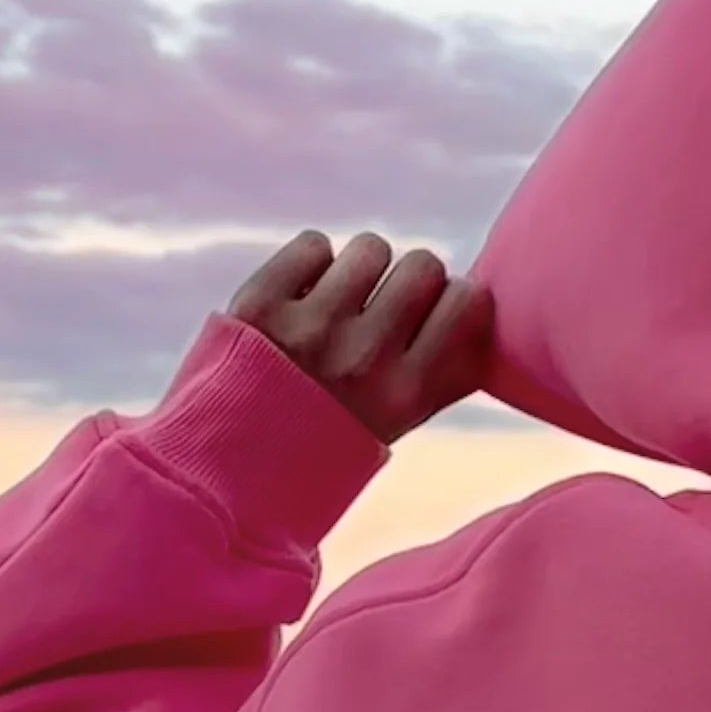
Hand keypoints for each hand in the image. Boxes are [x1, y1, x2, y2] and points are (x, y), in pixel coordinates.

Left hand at [227, 230, 492, 442]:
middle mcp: (362, 358)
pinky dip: (311, 264)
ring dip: (359, 269)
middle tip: (382, 310)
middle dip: (408, 281)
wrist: (226, 467)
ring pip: (369, 248)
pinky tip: (301, 298)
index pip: (468, 300)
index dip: (454, 300)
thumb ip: (447, 375)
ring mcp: (309, 328)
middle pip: (422, 264)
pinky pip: (314, 244)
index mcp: (404, 393)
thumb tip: (484, 314)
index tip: (434, 316)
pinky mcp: (260, 304)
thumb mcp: (397, 424)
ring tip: (339, 304)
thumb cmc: (327, 440)